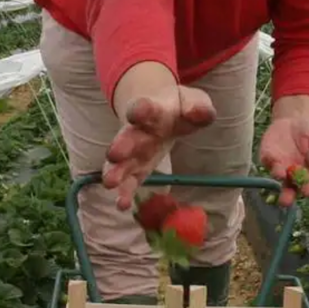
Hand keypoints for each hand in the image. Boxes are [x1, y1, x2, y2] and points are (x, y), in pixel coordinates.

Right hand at [103, 84, 215, 208]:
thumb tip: (199, 113)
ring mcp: (134, 152)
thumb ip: (198, 108)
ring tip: (109, 183)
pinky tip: (121, 205)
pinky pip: (129, 181)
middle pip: (129, 137)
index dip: (141, 109)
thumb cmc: (177, 109)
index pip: (145, 108)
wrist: (160, 113)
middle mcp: (138, 131)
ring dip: (116, 172)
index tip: (136, 112)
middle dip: (122, 145)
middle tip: (114, 153)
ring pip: (123, 162)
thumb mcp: (192, 102)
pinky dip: (124, 193)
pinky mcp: (136, 169)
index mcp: (153, 111)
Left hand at [259, 115, 308, 206]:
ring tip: (281, 173)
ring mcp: (280, 166)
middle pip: (290, 190)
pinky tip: (271, 156)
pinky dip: (268, 161)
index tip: (306, 190)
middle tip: (285, 201)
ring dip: (278, 176)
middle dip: (287, 197)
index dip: (308, 189)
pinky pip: (266, 161)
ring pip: (277, 176)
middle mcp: (294, 174)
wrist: (296, 120)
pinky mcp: (268, 157)